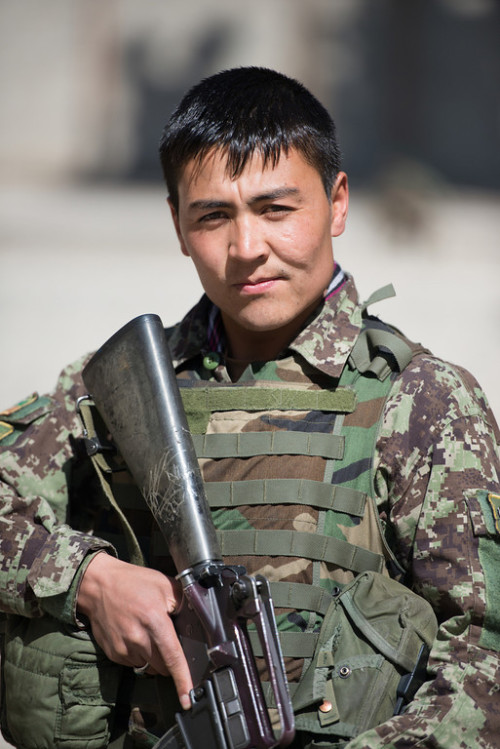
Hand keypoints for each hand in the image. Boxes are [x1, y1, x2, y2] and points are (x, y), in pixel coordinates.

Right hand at [77, 552, 191, 709]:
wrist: (98, 585)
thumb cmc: (132, 582)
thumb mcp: (164, 584)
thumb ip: (183, 602)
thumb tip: (197, 618)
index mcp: (154, 621)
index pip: (172, 657)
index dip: (182, 680)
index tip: (187, 698)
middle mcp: (138, 639)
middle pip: (163, 667)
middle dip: (170, 659)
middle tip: (167, 638)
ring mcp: (124, 648)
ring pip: (149, 666)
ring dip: (154, 657)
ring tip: (149, 632)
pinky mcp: (114, 653)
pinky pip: (134, 663)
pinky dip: (139, 654)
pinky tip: (136, 635)